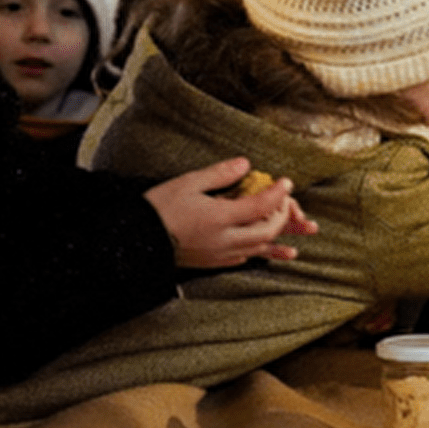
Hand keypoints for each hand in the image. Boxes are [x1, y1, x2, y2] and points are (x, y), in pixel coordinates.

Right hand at [144, 157, 318, 268]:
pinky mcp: (212, 263)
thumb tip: (246, 164)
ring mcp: (219, 255)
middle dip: (282, 217)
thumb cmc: (158, 208)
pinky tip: (262, 250)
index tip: (287, 182)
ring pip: (258, 249)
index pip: (261, 206)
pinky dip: (257, 252)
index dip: (278, 193)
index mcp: (219, 218)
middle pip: (266, 231)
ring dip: (276, 240)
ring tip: (294, 240)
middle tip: (286, 203)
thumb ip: (220, 174)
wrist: (134, 240)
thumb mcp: (188, 183)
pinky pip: (243, 259)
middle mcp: (224, 240)